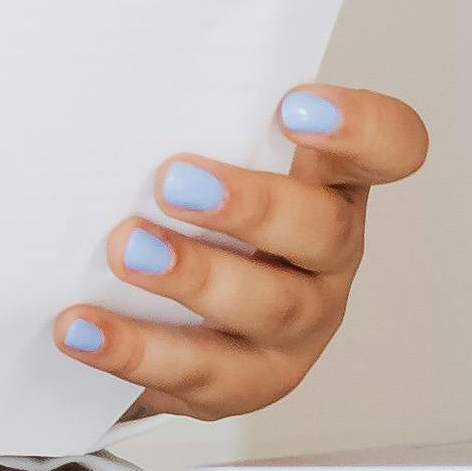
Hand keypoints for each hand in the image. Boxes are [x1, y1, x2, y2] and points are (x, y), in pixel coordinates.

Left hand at [56, 81, 426, 426]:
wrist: (162, 314)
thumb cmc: (194, 213)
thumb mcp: (206, 156)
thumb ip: (195, 122)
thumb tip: (115, 87)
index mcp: (332, 182)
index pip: (390, 146)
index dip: (358, 127)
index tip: (292, 106)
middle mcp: (328, 256)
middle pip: (324, 231)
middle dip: (252, 206)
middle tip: (174, 182)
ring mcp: (297, 326)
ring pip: (268, 309)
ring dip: (194, 277)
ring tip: (125, 250)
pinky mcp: (247, 383)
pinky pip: (197, 374)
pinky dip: (134, 350)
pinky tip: (81, 327)